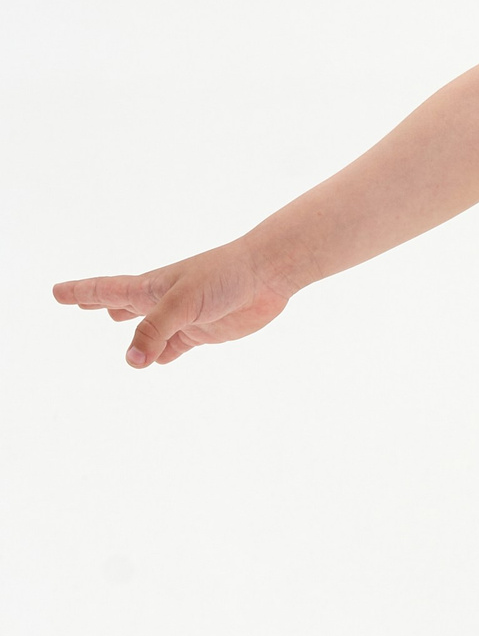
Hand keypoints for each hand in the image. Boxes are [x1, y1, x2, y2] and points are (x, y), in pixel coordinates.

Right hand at [52, 242, 292, 367]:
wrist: (266, 274)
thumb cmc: (223, 277)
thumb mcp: (182, 303)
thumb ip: (155, 331)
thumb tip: (132, 361)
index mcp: (150, 287)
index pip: (106, 289)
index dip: (80, 292)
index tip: (56, 292)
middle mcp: (162, 300)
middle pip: (122, 303)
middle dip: (98, 302)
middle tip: (77, 302)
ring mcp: (182, 316)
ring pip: (148, 326)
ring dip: (132, 328)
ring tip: (114, 322)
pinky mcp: (203, 331)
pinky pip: (175, 345)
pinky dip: (163, 353)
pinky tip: (157, 359)